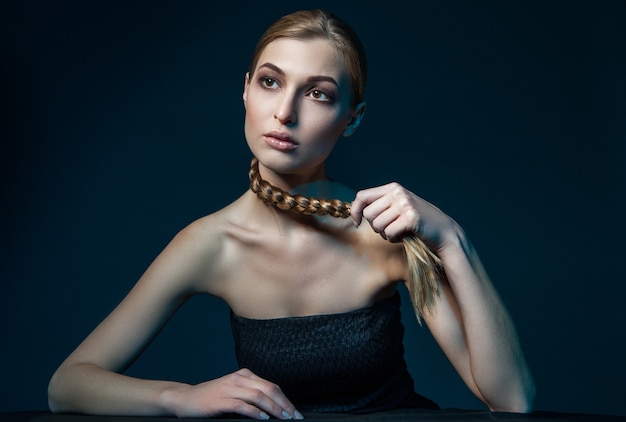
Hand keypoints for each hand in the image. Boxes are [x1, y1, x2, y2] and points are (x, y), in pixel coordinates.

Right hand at [166, 368, 302, 419]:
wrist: (186, 399)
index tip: (295, 411)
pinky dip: (255, 412)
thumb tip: (274, 408)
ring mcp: (230, 388)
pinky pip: (242, 405)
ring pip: (258, 396)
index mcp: (244, 375)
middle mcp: (239, 379)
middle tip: (294, 416)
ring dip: (274, 408)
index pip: (271, 386)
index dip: (285, 399)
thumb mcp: (234, 391)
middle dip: (284, 404)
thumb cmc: (211, 398)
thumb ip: (251, 395)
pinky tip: (263, 418)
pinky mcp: (221, 400)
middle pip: (269, 389)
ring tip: (284, 417)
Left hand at [351, 182, 454, 248]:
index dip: (355, 211)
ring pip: (377, 225)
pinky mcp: (411, 218)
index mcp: (393, 188)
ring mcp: (405, 204)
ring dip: (385, 234)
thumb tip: (356, 211)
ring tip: (398, 232)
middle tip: (390, 229)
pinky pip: (389, 233)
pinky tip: (403, 237)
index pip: (362, 196)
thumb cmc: (416, 223)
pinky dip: (394, 239)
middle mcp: (398, 193)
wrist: (443, 232)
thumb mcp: (398, 207)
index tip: (357, 222)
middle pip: (369, 214)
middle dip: (375, 226)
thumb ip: (380, 205)